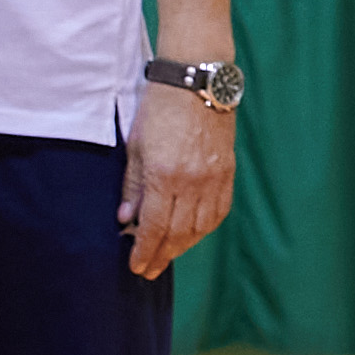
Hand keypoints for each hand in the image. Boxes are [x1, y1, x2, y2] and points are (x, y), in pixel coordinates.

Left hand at [121, 82, 233, 278]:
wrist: (197, 84)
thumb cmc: (158, 111)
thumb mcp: (135, 147)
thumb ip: (132, 186)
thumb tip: (126, 219)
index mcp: (165, 175)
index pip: (155, 226)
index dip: (145, 250)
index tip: (136, 266)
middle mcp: (193, 182)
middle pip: (178, 232)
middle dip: (162, 254)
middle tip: (149, 270)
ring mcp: (214, 178)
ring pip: (201, 226)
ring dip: (183, 245)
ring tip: (167, 255)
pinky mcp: (228, 172)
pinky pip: (218, 211)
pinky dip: (205, 228)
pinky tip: (193, 235)